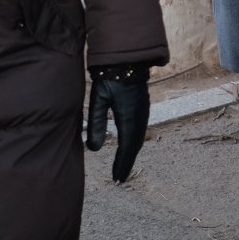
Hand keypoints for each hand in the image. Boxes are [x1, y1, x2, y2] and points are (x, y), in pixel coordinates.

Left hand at [86, 64, 150, 181]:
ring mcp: (143, 113)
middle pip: (134, 146)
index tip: (116, 179)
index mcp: (130, 117)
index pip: (126, 147)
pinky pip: (138, 132)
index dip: (121, 164)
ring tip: (122, 168)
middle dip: (126, 163)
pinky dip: (132, 144)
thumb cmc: (110, 78)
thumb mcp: (98, 99)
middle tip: (118, 179)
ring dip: (130, 155)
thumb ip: (96, 123)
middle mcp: (140, 118)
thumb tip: (95, 149)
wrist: (127, 60)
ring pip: (137, 140)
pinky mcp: (141, 110)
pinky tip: (127, 148)